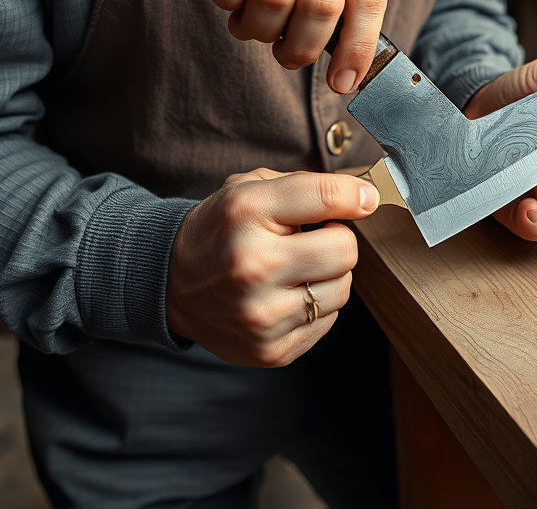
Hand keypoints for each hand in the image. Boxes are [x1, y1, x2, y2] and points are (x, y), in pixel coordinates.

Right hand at [167, 168, 379, 366]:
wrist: (170, 284)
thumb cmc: (222, 230)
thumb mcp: (249, 189)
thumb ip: (308, 186)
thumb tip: (366, 198)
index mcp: (246, 213)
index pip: (326, 198)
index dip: (357, 196)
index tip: (365, 199)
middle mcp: (253, 265)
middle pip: (345, 251)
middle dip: (337, 240)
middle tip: (315, 240)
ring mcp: (261, 314)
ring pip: (343, 289)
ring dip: (328, 276)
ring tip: (297, 270)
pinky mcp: (269, 350)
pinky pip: (327, 322)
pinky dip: (315, 307)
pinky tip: (286, 296)